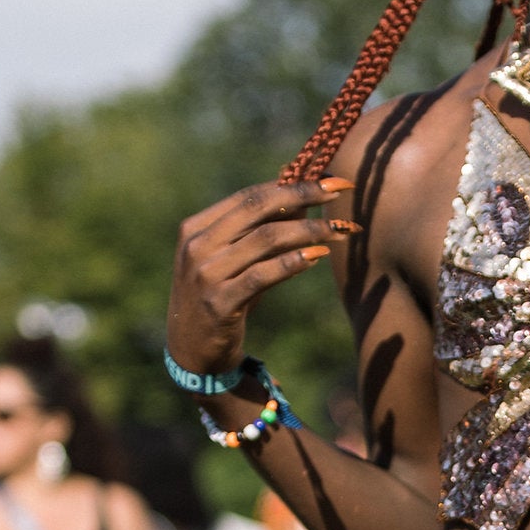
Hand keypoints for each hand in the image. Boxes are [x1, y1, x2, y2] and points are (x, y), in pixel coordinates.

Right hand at [166, 180, 351, 379]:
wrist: (190, 351)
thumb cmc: (221, 298)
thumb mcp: (233, 261)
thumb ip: (259, 232)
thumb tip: (302, 196)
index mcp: (196, 227)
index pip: (249, 196)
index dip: (291, 184)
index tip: (328, 179)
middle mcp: (197, 246)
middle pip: (258, 208)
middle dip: (303, 195)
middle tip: (339, 190)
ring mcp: (205, 274)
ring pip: (266, 239)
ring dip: (309, 230)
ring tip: (339, 230)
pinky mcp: (219, 303)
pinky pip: (263, 275)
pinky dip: (293, 263)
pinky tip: (318, 256)